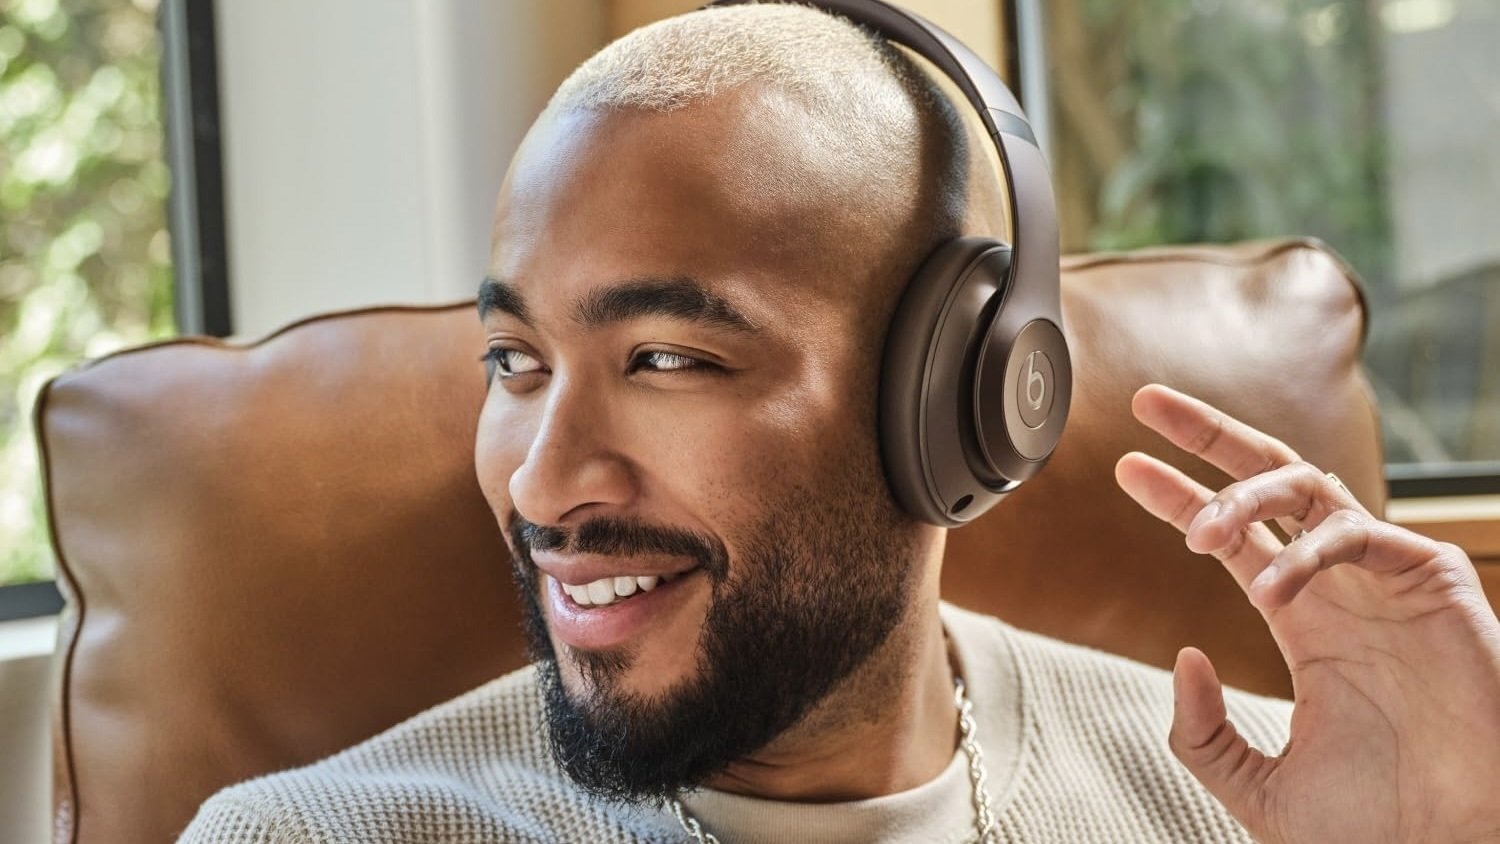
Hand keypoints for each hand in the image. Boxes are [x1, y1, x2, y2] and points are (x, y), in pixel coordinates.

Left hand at [1114, 383, 1499, 843]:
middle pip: (1269, 480)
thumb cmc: (1377, 822)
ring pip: (1309, 488)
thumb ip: (1202, 732)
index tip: (1127, 468)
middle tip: (1147, 401)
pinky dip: (1309, 554)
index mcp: (1303, 618)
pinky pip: (1360, 534)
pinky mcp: (1434, 581)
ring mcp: (1385, 577)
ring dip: (1243, 496)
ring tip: (1197, 531)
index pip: (1234, 536)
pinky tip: (1271, 589)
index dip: (1181, 495)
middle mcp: (1339, 585)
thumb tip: (1183, 655)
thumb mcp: (1255, 784)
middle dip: (1208, 436)